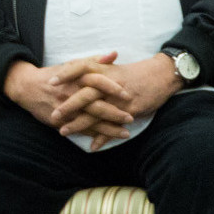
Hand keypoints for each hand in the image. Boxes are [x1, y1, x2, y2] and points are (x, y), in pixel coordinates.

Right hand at [7, 52, 135, 144]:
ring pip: (90, 121)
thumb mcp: (73, 64)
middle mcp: (71, 94)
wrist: (27, 87)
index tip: (128, 95)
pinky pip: (79, 130)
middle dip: (115, 113)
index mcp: (76, 78)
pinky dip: (93, 136)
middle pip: (96, 105)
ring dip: (109, 128)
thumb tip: (114, 55)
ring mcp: (65, 109)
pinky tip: (107, 139)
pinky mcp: (60, 121)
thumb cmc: (54, 75)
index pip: (97, 82)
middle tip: (131, 118)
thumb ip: (94, 60)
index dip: (113, 88)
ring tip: (125, 133)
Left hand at [50, 53, 184, 148]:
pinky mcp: (130, 110)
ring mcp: (120, 99)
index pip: (81, 67)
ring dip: (79, 124)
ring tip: (63, 132)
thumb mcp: (114, 67)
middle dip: (68, 106)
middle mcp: (110, 84)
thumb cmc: (135, 72)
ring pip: (96, 113)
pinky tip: (92, 146)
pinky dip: (103, 137)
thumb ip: (96, 67)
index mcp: (105, 70)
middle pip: (85, 94)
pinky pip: (113, 125)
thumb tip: (74, 67)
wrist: (162, 75)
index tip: (51, 82)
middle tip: (53, 115)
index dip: (66, 74)